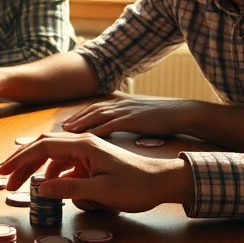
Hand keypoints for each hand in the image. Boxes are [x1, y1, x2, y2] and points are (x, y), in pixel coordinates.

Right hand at [0, 132, 193, 212]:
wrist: (162, 182)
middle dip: (23, 163)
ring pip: (53, 158)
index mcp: (84, 145)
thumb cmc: (135, 186)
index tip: (4, 173)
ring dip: (37, 171)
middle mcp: (83, 144)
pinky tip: (50, 188)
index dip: (21, 159)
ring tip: (23, 187)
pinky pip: (66, 167)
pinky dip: (54, 176)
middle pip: (44, 148)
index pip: (43, 147)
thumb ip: (68, 188)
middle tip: (6, 180)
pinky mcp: (92, 162)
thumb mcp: (100, 191)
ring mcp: (88, 153)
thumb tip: (39, 189)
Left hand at [61, 97, 202, 137]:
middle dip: (75, 119)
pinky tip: (85, 138)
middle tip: (62, 128)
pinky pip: (108, 125)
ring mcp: (124, 111)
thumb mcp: (141, 115)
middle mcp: (119, 105)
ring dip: (80, 123)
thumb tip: (118, 127)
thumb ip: (128, 119)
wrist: (182, 113)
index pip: (95, 108)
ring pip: (96, 116)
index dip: (81, 115)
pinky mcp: (130, 120)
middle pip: (91, 110)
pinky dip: (95, 130)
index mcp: (121, 104)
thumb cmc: (164, 118)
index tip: (69, 123)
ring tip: (66, 132)